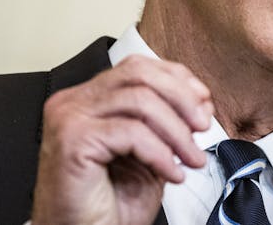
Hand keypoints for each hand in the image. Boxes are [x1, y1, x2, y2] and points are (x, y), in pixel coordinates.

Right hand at [31, 55, 212, 224]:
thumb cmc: (108, 205)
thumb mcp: (150, 155)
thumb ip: (168, 125)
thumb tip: (200, 102)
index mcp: (89, 99)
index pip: (137, 67)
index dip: (176, 79)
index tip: (203, 102)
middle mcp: (74, 102)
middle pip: (139, 74)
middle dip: (181, 99)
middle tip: (202, 126)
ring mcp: (69, 117)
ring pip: (140, 100)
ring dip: (177, 131)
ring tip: (191, 158)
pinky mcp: (72, 140)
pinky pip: (131, 133)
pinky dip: (160, 153)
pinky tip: (171, 173)